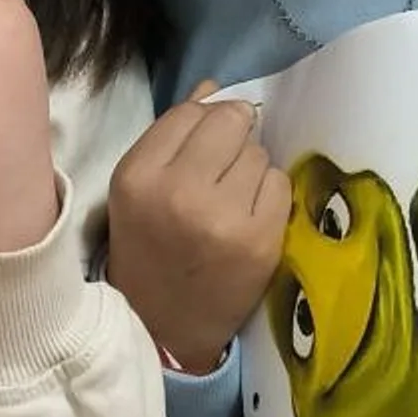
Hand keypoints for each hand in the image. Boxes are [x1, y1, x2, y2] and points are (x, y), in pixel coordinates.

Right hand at [106, 82, 291, 372]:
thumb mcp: (138, 191)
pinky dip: (268, 197)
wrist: (163, 329)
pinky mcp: (260, 241)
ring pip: (259, 154)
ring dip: (250, 171)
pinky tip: (248, 220)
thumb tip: (213, 87)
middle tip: (221, 172)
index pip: (190, 112)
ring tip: (230, 202)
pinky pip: (280, 185)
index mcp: (137, 176)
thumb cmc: (147, 251)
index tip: (205, 146)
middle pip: (230, 122)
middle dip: (232, 139)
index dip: (205, 122)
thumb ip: (171, 136)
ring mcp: (223, 218)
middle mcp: (178, 192)